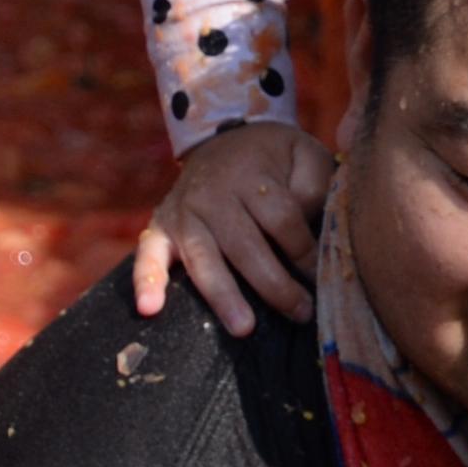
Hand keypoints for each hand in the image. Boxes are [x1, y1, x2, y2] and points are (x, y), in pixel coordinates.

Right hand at [133, 122, 334, 333]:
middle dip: (275, 284)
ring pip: (204, 258)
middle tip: (301, 314)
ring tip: (243, 328)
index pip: (282, 219)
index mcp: (252, 175)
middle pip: (245, 245)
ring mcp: (183, 212)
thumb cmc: (274, 158)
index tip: (322, 277)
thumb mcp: (304, 153)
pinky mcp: (159, 227)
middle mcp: (213, 194)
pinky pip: (147, 254)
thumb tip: (310, 218)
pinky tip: (149, 308)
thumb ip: (314, 182)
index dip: (304, 251)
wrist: (223, 138)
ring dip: (223, 295)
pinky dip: (145, 281)